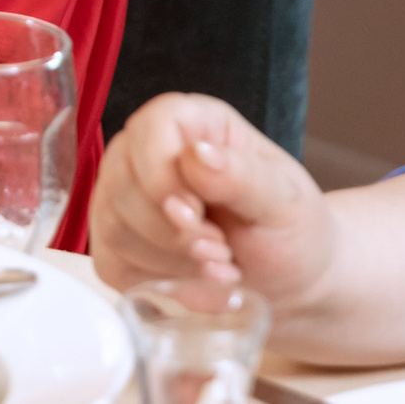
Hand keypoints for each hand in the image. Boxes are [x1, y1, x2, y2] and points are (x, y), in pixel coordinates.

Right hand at [91, 92, 335, 307]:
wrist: (291, 280)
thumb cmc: (291, 229)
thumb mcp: (284, 201)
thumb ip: (242, 175)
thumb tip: (197, 152)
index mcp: (194, 123)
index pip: (149, 128)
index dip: (162, 175)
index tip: (197, 213)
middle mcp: (147, 151)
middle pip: (122, 183)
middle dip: (173, 231)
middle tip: (222, 250)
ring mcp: (125, 196)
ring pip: (114, 226)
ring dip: (171, 260)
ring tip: (219, 264)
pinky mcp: (118, 242)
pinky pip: (114, 263)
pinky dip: (160, 282)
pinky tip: (198, 281)